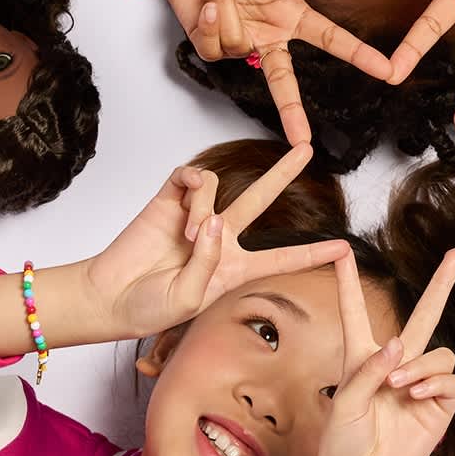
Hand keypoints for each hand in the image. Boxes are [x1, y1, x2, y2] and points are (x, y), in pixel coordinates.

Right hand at [79, 145, 349, 338]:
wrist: (109, 297)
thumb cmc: (149, 307)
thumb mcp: (190, 298)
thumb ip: (208, 261)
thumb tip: (213, 219)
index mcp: (234, 268)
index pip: (282, 259)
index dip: (313, 254)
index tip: (345, 249)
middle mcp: (220, 237)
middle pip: (261, 199)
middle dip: (283, 173)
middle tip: (307, 148)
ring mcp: (194, 215)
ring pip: (219, 188)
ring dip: (206, 207)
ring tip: (188, 236)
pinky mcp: (168, 200)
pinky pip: (192, 178)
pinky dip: (193, 191)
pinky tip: (184, 213)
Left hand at [147, 0, 392, 145]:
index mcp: (290, 14)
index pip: (331, 39)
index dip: (359, 55)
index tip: (386, 71)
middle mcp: (267, 34)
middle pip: (285, 83)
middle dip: (292, 113)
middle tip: (304, 142)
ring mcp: (238, 41)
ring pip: (237, 43)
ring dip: (227, 5)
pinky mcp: (210, 43)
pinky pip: (214, 46)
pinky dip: (210, 19)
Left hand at [318, 254, 454, 455]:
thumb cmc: (343, 444)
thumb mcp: (344, 404)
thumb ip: (369, 371)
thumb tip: (398, 344)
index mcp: (362, 359)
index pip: (356, 313)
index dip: (348, 284)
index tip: (340, 252)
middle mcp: (396, 365)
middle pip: (424, 316)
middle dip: (442, 286)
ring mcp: (421, 384)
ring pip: (438, 351)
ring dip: (420, 364)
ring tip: (399, 386)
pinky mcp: (440, 405)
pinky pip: (449, 379)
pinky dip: (433, 382)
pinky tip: (416, 395)